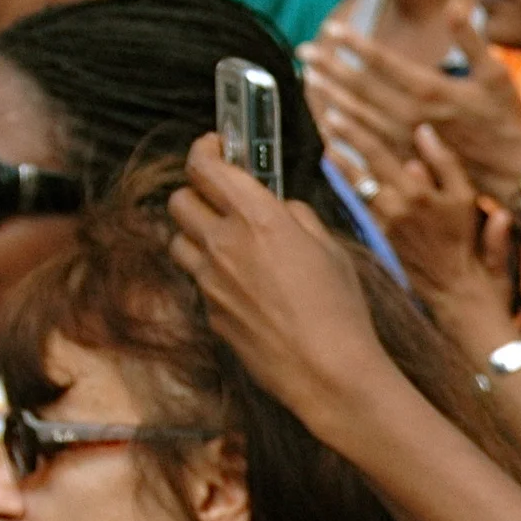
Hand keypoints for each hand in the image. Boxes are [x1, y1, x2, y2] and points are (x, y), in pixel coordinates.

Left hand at [167, 138, 391, 431]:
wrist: (328, 374)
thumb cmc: (341, 312)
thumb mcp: (333, 252)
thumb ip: (300, 220)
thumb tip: (284, 209)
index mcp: (259, 218)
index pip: (205, 166)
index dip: (204, 150)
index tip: (214, 147)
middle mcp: (224, 243)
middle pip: (179, 200)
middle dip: (197, 194)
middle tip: (220, 200)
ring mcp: (210, 281)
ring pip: (179, 241)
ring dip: (197, 236)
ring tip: (228, 246)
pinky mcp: (210, 313)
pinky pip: (199, 282)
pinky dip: (214, 277)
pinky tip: (246, 291)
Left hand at [303, 6, 520, 206]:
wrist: (512, 174)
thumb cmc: (506, 122)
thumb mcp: (497, 76)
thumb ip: (471, 39)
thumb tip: (456, 4)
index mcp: (432, 91)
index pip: (383, 62)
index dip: (355, 44)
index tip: (331, 29)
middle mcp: (412, 116)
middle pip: (362, 88)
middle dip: (331, 68)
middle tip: (305, 52)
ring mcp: (407, 142)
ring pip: (359, 116)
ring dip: (332, 96)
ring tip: (310, 80)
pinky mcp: (408, 160)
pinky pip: (367, 144)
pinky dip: (346, 132)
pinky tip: (329, 122)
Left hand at [331, 120, 514, 322]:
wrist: (458, 290)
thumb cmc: (468, 244)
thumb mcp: (467, 199)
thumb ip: (446, 164)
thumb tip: (424, 132)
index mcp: (417, 193)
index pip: (379, 154)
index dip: (355, 133)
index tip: (336, 114)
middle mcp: (395, 207)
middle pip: (360, 168)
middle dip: (340, 144)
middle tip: (323, 121)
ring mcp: (385, 223)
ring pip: (356, 186)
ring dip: (341, 165)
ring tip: (328, 146)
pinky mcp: (383, 236)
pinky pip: (361, 203)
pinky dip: (350, 186)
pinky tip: (342, 175)